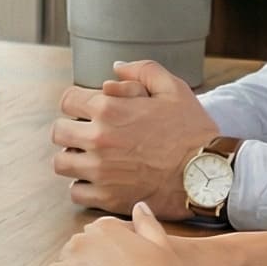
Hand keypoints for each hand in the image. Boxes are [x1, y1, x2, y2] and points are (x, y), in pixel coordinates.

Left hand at [50, 59, 221, 216]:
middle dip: (71, 130)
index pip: (67, 100)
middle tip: (88, 135)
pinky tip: (100, 180)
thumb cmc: (192, 131)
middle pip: (58, 132)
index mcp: (109, 109)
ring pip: (62, 163)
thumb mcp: (174, 89)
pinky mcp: (108, 197)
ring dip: (74, 159)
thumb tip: (115, 68)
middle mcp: (98, 139)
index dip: (77, 103)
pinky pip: (76, 192)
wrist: (208, 174)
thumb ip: (142, 71)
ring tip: (91, 159)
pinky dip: (84, 187)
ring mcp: (101, 171)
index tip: (88, 111)